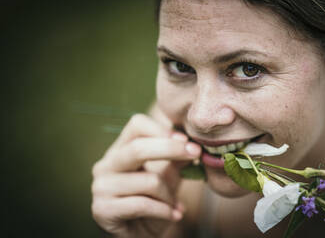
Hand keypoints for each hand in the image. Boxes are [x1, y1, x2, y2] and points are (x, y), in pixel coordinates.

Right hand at [91, 114, 200, 237]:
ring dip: (169, 194)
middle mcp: (106, 165)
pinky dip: (164, 211)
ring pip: (147, 181)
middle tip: (196, 154)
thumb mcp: (168, 178)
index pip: (136, 125)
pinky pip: (142, 204)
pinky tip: (174, 215)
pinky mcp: (102, 209)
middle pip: (137, 148)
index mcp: (119, 151)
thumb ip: (176, 160)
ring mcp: (100, 187)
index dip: (162, 130)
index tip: (186, 142)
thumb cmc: (153, 203)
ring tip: (176, 205)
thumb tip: (192, 145)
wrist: (139, 236)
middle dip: (171, 149)